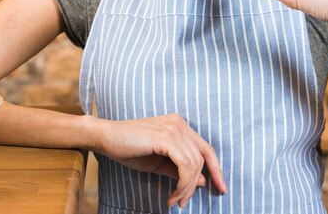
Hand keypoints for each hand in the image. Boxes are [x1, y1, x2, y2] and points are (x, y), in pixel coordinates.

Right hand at [95, 113, 225, 208]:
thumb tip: (201, 181)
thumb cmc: (130, 149)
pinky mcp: (165, 137)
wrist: (105, 138)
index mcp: (180, 126)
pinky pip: (184, 166)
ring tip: (174, 201)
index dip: (216, 169)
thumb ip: (179, 169)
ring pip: (194, 165)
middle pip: (201, 159)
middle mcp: (179, 124)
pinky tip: (172, 195)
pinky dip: (182, 184)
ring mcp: (173, 128)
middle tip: (182, 202)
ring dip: (186, 188)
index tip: (221, 188)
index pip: (206, 149)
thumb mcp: (159, 162)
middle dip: (195, 185)